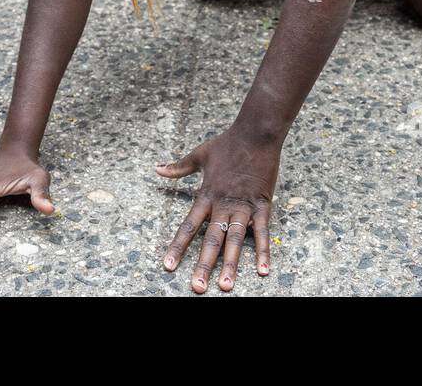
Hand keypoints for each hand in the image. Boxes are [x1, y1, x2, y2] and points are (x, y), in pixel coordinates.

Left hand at [156, 126, 280, 292]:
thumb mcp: (199, 154)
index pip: (188, 226)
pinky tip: (264, 270)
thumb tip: (157, 169)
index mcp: (206, 195)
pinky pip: (262, 232)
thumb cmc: (227, 143)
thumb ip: (179, 167)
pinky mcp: (263, 204)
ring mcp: (244, 206)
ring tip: (227, 286)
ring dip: (231, 264)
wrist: (255, 133)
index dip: (178, 247)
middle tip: (197, 288)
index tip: (168, 266)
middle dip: (203, 265)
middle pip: (211, 239)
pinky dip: (263, 251)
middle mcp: (223, 205)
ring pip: (235, 240)